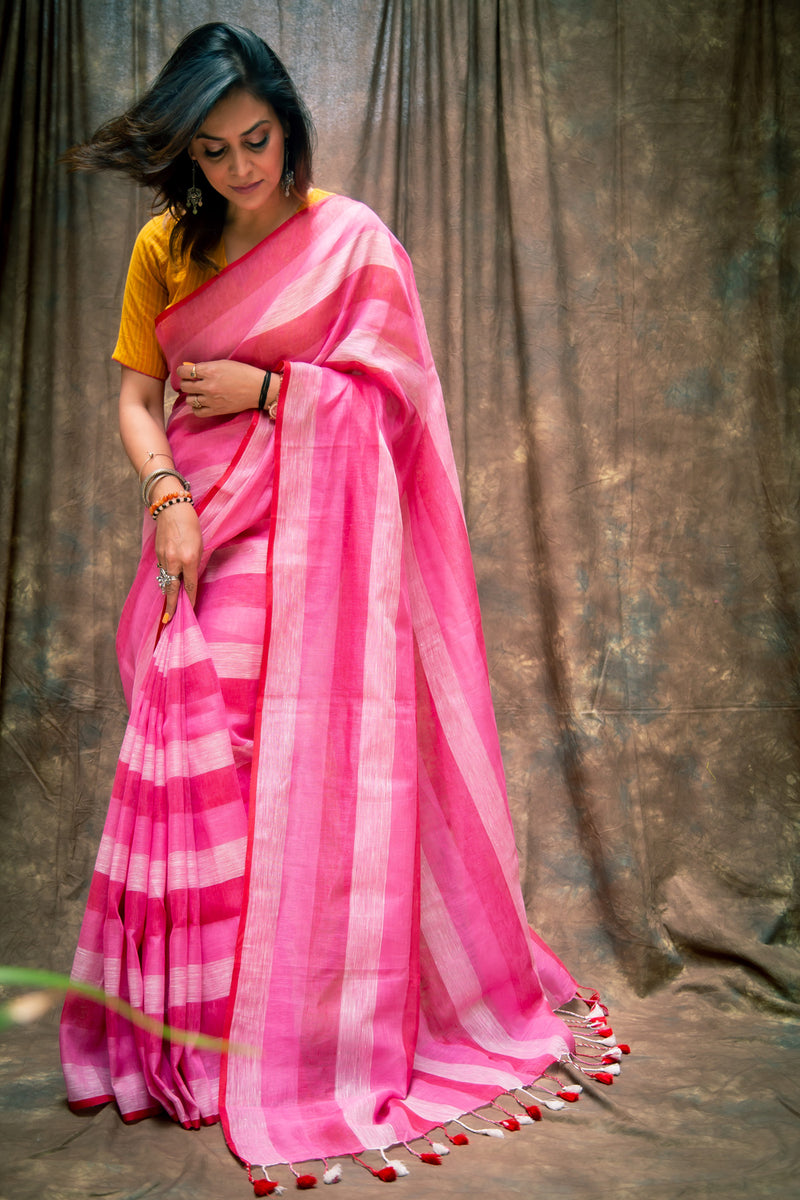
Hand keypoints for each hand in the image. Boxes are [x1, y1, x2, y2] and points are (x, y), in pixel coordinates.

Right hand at [155, 501, 202, 619]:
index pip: (190, 585)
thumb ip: (195, 563)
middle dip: (171, 606)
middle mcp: (174, 560)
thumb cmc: (190, 524)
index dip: (190, 599)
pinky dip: (165, 578)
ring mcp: (163, 558)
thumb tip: (190, 579)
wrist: (171, 507)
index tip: (189, 610)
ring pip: (165, 580)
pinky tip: (168, 584)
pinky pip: (162, 571)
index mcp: (189, 558)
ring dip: (168, 593)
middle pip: (172, 589)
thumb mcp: (199, 545)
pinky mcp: (157, 554)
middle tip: (168, 621)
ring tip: (169, 606)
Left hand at [176, 359, 264, 417]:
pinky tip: (201, 403)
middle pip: (184, 386)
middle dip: (186, 382)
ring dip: (191, 395)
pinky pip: (197, 412)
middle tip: (192, 382)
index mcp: (209, 371)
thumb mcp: (223, 364)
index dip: (182, 371)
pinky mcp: (216, 410)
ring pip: (188, 399)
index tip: (185, 372)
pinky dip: (196, 407)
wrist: (258, 389)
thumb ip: (205, 367)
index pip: (184, 372)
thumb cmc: (242, 373)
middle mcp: (208, 386)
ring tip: (197, 393)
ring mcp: (211, 400)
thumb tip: (190, 370)